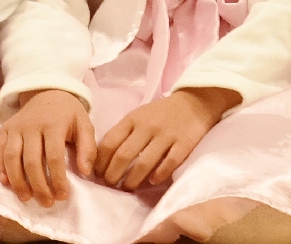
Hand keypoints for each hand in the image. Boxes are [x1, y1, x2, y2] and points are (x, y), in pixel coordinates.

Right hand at [0, 89, 95, 206]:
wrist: (47, 91)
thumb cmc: (68, 113)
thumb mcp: (84, 124)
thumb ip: (88, 147)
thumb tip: (85, 172)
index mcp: (53, 124)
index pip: (54, 157)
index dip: (57, 179)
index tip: (62, 196)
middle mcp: (31, 125)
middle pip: (31, 161)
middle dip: (38, 186)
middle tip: (46, 203)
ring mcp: (15, 127)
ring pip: (12, 158)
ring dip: (18, 181)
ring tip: (27, 198)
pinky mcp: (4, 129)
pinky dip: (0, 168)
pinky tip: (7, 183)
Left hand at [93, 87, 238, 189]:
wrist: (194, 103)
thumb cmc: (160, 114)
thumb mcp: (138, 116)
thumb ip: (122, 134)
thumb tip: (102, 160)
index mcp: (132, 119)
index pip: (109, 142)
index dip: (100, 161)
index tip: (97, 174)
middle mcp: (147, 127)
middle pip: (123, 156)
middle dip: (112, 175)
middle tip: (110, 185)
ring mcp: (166, 136)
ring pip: (144, 164)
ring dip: (132, 180)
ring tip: (128, 188)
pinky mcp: (183, 144)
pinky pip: (168, 164)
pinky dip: (158, 175)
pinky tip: (152, 181)